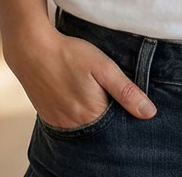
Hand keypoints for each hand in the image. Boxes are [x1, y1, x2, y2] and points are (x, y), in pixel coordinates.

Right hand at [3, 17, 156, 127]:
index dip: (126, 117)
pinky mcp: (49, 119)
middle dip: (111, 118)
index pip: (118, 128)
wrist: (32, 49)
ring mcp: (60, 124)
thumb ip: (126, 91)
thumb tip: (149, 113)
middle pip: (102, 130)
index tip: (130, 104)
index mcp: (92, 115)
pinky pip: (70, 125)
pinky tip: (80, 99)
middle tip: (110, 95)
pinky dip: (78, 116)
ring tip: (95, 95)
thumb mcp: (104, 67)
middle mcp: (75, 126)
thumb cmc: (70, 54)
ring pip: (86, 128)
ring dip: (94, 117)